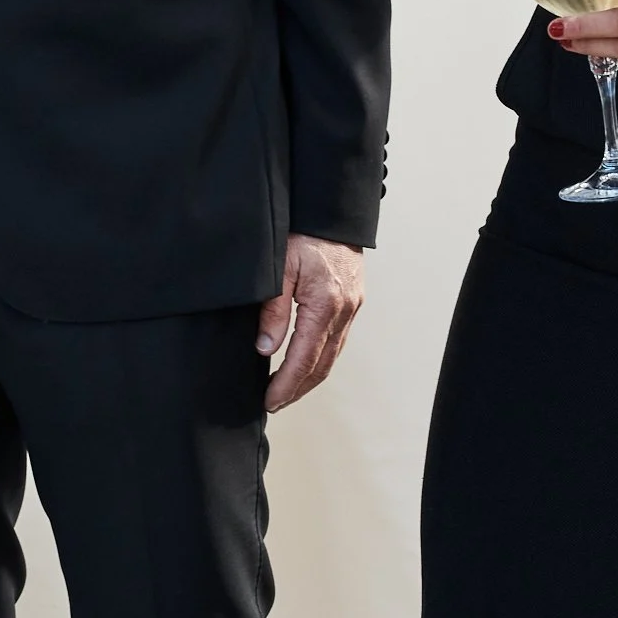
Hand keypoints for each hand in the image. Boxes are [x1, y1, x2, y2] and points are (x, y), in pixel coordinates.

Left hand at [257, 235, 365, 412]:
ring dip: (310, 378)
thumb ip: (273, 311)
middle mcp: (343, 312)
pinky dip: (320, 360)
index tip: (269, 401)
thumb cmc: (304, 233)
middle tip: (274, 404)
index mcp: (324, 305)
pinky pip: (338, 341)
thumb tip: (266, 349)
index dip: (286, 385)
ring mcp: (351, 308)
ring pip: (332, 356)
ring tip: (287, 392)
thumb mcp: (281, 269)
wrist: (333, 212)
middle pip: (322, 365)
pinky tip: (305, 365)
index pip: (303, 359)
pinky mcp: (352, 303)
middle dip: (297, 389)